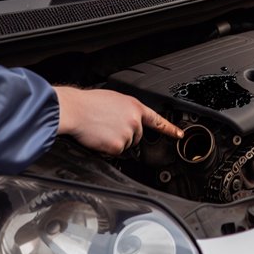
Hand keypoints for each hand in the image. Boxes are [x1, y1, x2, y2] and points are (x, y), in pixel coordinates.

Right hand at [54, 86, 183, 155]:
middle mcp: (134, 120)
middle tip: (108, 127)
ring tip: (101, 130)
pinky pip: (115, 153)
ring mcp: (128, 134)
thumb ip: (126, 110)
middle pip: (137, 137)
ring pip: (126, 146)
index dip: (170, 128)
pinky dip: (107, 149)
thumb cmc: (88, 103)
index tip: (179, 134)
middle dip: (125, 135)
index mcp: (134, 106)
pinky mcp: (118, 146)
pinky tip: (99, 138)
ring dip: (115, 142)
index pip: (157, 120)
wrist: (74, 109)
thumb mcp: (113, 100)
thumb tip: (129, 120)